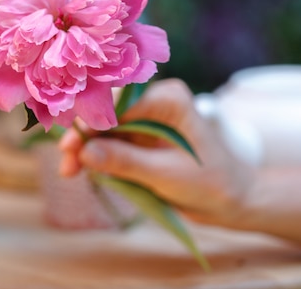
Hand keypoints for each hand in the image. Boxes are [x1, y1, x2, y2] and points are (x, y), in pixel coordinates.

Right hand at [58, 78, 255, 226]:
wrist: (233, 201)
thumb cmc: (212, 184)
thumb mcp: (167, 174)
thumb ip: (125, 161)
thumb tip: (85, 152)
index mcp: (168, 99)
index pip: (119, 103)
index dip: (92, 122)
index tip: (72, 144)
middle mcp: (154, 102)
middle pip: (106, 114)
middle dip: (84, 137)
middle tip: (67, 161)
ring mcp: (144, 120)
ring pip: (103, 129)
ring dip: (85, 149)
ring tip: (69, 171)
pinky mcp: (138, 139)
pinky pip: (109, 143)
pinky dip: (94, 156)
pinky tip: (81, 169)